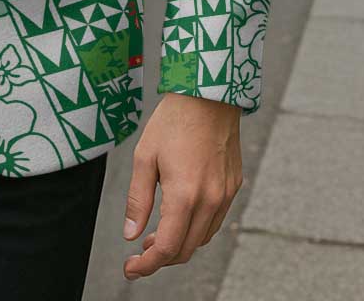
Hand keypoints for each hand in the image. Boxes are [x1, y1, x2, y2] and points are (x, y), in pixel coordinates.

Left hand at [122, 92, 243, 279]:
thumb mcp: (144, 157)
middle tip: (139, 251)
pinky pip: (215, 221)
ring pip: (202, 238)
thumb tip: (131, 234)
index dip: (147, 264)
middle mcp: (210, 201)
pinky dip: (195, 229)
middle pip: (186, 249)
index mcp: (185, 195)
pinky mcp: (233, 187)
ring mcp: (225, 195)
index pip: (167, 247)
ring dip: (179, 243)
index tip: (131, 268)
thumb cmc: (172, 122)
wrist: (208, 96)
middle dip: (161, 257)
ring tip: (155, 233)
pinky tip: (179, 216)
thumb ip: (138, 199)